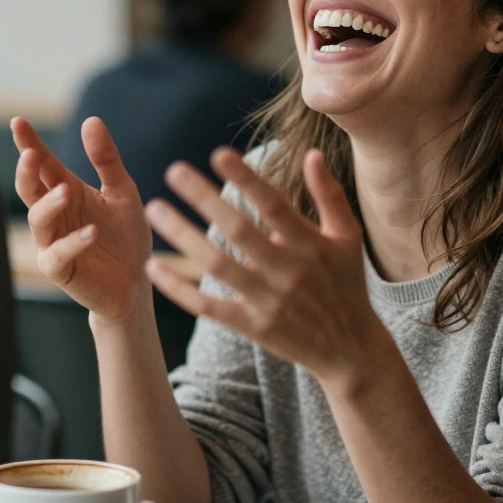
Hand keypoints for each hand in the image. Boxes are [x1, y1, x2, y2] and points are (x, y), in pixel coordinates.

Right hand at [12, 117, 152, 322]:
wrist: (137, 281)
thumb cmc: (126, 235)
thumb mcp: (122, 191)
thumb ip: (106, 160)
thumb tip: (91, 120)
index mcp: (66, 190)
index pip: (42, 163)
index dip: (29, 143)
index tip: (18, 121)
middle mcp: (55, 215)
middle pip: (29, 189)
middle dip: (26, 171)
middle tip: (31, 154)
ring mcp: (53, 242)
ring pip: (39, 221)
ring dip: (50, 205)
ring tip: (66, 191)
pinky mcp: (61, 270)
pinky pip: (58, 255)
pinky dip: (72, 243)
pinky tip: (91, 232)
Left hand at [144, 147, 385, 383]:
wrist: (349, 350)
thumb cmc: (346, 284)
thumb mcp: (347, 237)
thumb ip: (329, 194)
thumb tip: (312, 153)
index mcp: (309, 244)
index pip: (274, 204)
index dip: (246, 179)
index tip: (218, 153)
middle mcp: (287, 271)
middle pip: (238, 230)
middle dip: (205, 199)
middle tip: (174, 170)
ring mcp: (267, 301)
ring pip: (217, 265)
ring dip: (183, 236)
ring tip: (155, 209)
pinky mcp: (252, 326)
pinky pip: (208, 306)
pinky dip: (179, 289)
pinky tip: (153, 267)